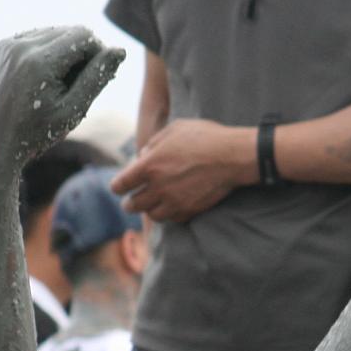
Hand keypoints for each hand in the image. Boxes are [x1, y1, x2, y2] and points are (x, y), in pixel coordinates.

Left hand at [0, 28, 126, 173]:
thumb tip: (119, 51)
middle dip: (81, 53)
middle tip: (79, 86)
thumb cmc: (35, 133)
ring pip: (53, 32)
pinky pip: (36, 38)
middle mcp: (21, 46)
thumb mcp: (73, 110)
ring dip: (65, 53)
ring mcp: (9, 44)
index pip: (83, 35)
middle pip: (68, 31)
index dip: (98, 53)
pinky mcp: (3, 47)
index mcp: (39, 61)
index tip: (97, 78)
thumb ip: (97, 78)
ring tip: (61, 85)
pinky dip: (48, 53)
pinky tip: (46, 79)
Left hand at [111, 119, 256, 223]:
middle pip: (132, 205)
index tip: (120, 187)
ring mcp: (174, 201)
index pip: (121, 184)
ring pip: (152, 215)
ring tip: (154, 203)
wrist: (233, 156)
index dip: (117, 186)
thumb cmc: (204, 137)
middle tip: (131, 201)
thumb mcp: (174, 130)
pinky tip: (172, 206)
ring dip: (150, 209)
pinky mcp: (190, 211)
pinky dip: (170, 214)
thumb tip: (143, 157)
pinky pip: (173, 219)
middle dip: (130, 202)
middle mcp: (159, 187)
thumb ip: (153, 145)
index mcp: (150, 165)